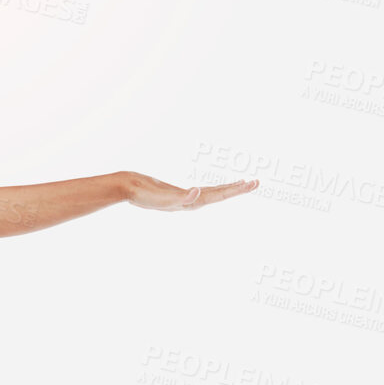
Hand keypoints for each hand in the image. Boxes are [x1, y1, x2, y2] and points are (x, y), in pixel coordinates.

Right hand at [124, 172, 259, 211]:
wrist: (126, 189)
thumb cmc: (142, 193)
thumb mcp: (162, 196)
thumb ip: (180, 197)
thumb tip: (198, 192)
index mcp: (191, 202)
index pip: (219, 195)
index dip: (235, 189)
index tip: (252, 183)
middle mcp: (190, 201)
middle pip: (219, 195)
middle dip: (238, 189)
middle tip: (256, 182)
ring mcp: (184, 198)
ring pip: (212, 193)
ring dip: (227, 189)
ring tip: (241, 184)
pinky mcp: (178, 193)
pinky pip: (200, 191)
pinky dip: (212, 189)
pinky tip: (213, 189)